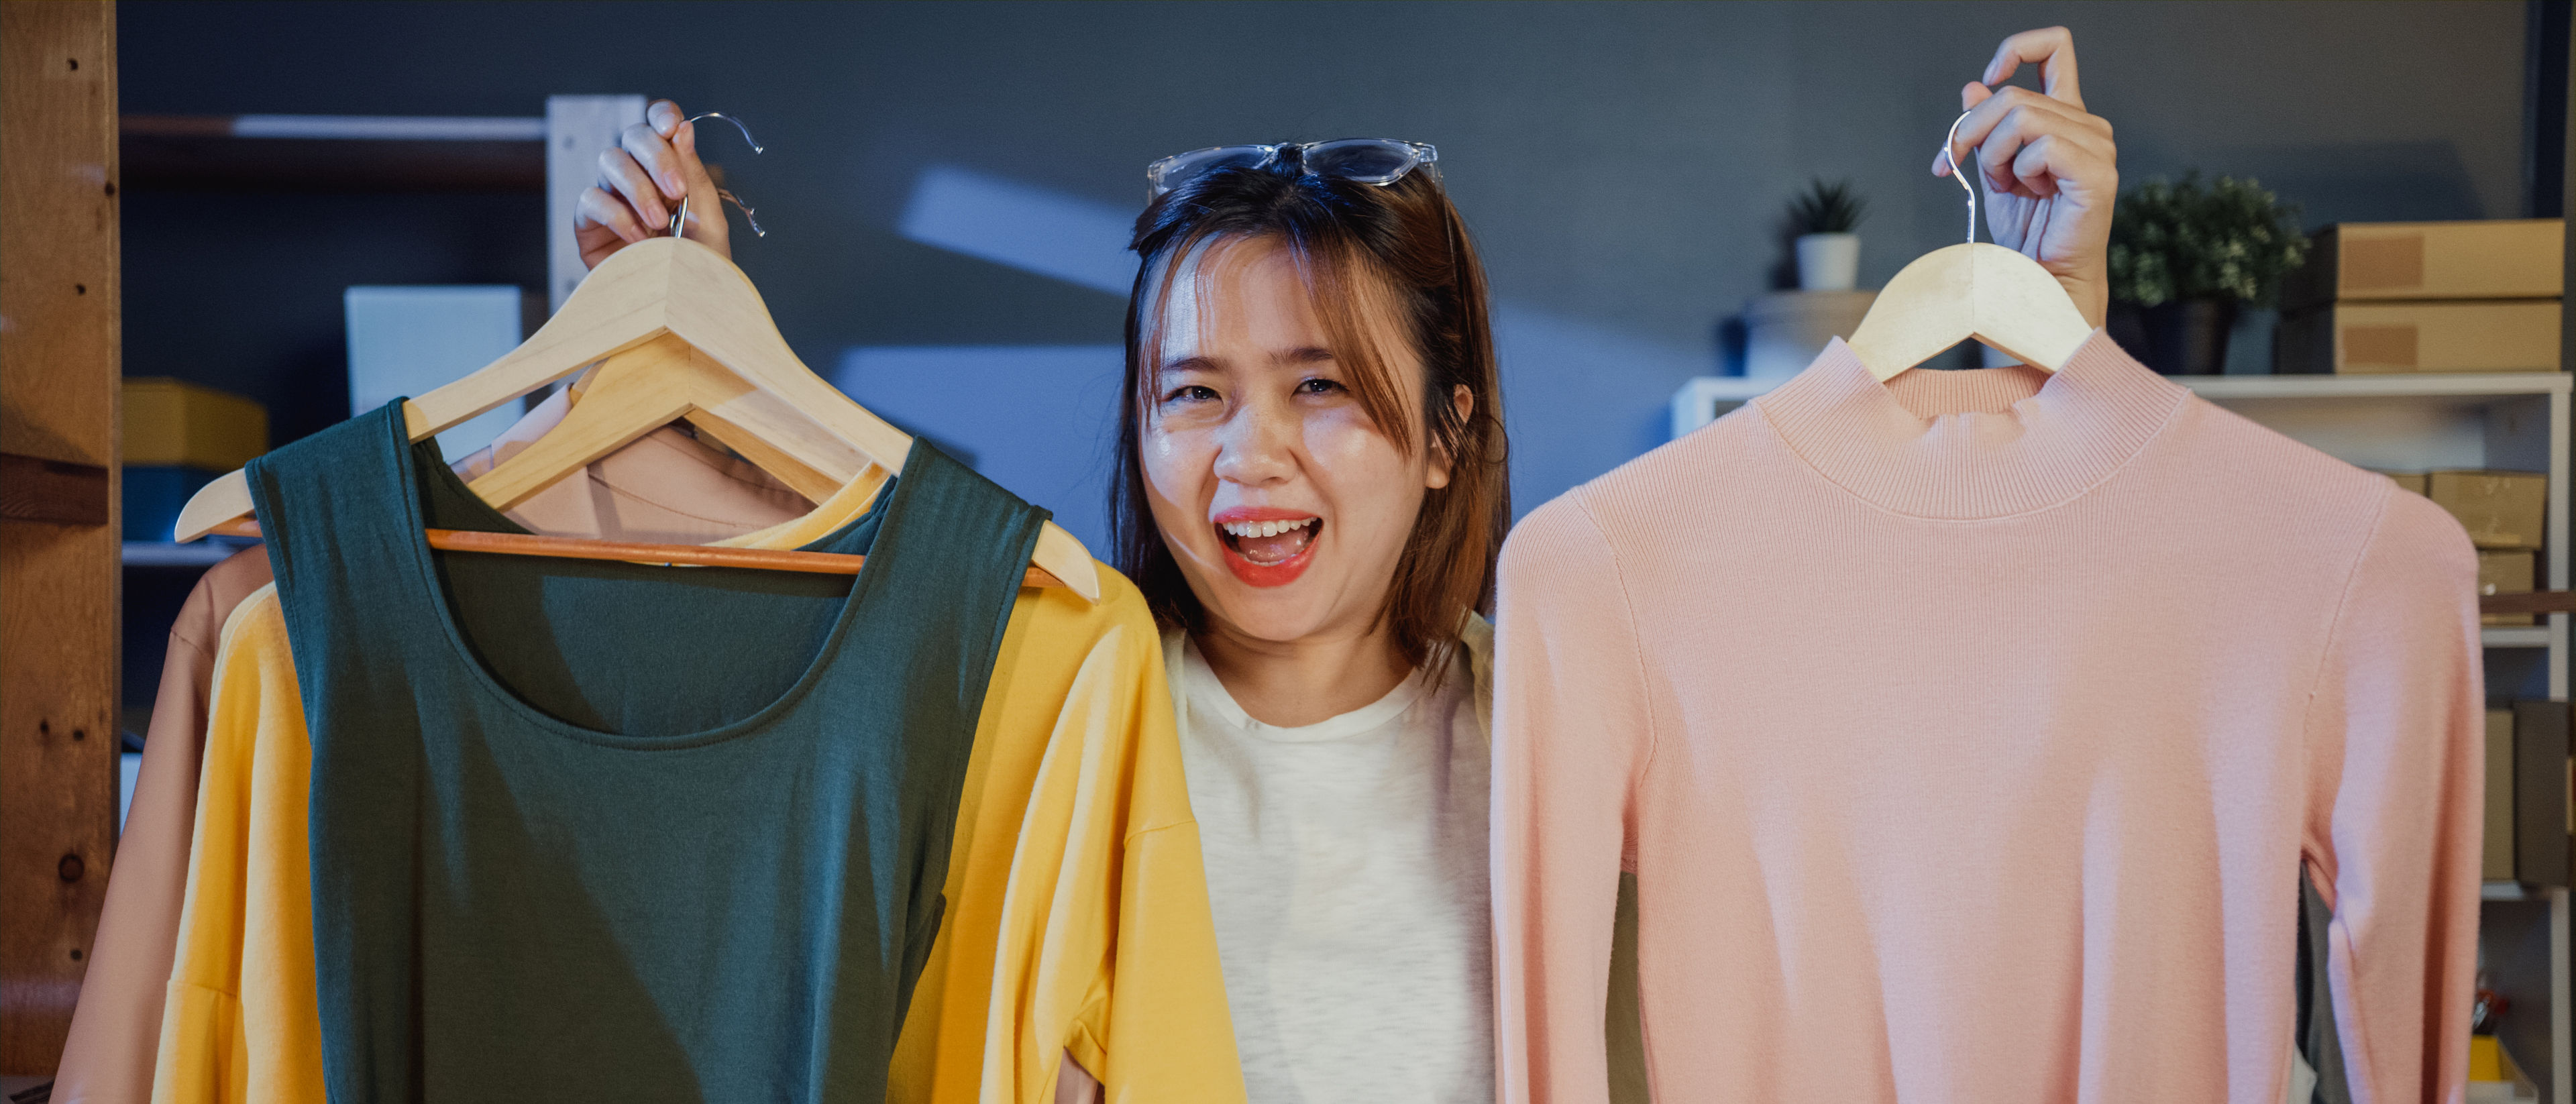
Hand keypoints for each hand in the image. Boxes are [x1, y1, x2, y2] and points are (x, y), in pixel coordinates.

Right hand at [574, 99, 731, 269]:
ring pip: (610, 161)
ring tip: (659, 223)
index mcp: (671, 171)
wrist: (683, 314)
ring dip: (638, 188)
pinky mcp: (588, 224)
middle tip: (677, 191)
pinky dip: (617, 215)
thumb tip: (683, 128)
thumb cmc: (701, 270)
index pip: (659, 127)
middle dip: (656, 157)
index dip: (661, 116)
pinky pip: (592, 200)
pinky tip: (639, 240)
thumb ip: (694, 175)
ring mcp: (611, 197)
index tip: (672, 126)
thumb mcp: (708, 221)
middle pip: (633, 137)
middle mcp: (639, 177)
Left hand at [1934, 27, 2117, 326]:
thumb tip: (1973, 85)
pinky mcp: (2097, 175)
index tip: (1988, 76)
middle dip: (1973, 130)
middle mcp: (2088, 126)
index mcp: (2065, 118)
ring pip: (2023, 115)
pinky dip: (2021, 170)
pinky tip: (2032, 194)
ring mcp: (2098, 149)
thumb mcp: (1994, 170)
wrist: (2038, 282)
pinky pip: (2041, 147)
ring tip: (2006, 185)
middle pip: (2014, 94)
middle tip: (1961, 165)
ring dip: (1995, 155)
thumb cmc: (2024, 234)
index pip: (2055, 50)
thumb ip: (1986, 128)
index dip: (2017, 49)